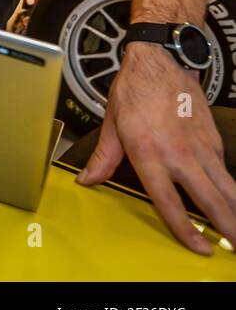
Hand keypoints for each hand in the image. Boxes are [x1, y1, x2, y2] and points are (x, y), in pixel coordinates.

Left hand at [76, 41, 235, 253]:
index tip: (198, 247)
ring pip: (226, 187)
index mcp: (149, 153)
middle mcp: (179, 154)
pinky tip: (234, 201)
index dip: (184, 229)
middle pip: (209, 199)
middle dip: (226, 227)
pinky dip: (233, 189)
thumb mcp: (111, 125)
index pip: (169, 201)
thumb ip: (104, 158)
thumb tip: (88, 180)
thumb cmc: (134, 92)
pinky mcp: (213, 139)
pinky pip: (225, 170)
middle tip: (235, 247)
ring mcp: (200, 147)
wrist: (160, 61)